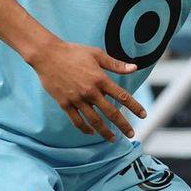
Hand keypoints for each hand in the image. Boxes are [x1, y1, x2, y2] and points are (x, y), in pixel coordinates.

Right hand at [31, 39, 146, 141]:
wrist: (47, 55)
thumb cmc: (73, 52)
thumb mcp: (96, 54)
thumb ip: (116, 64)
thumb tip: (134, 67)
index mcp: (100, 79)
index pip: (122, 96)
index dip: (134, 107)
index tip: (143, 115)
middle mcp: (90, 91)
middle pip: (111, 113)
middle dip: (123, 125)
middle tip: (131, 134)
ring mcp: (77, 99)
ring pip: (94, 121)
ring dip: (105, 132)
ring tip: (113, 139)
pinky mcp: (64, 103)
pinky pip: (77, 120)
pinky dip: (85, 128)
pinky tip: (91, 132)